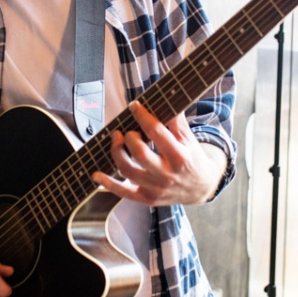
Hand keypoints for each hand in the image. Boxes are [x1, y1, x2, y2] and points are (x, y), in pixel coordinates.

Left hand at [91, 102, 225, 205]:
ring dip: (117, 153)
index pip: (157, 133)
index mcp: (179, 156)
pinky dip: (108, 184)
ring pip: (128, 171)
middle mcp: (167, 174)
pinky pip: (124, 193)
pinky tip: (96, 175)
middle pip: (140, 154)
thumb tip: (166, 98)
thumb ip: (176, 121)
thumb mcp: (190, 139)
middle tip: (128, 130)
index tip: (134, 106)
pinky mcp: (147, 198)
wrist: (201, 188)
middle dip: (129, 137)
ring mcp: (156, 188)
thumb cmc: (192, 159)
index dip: (143, 116)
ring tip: (116, 140)